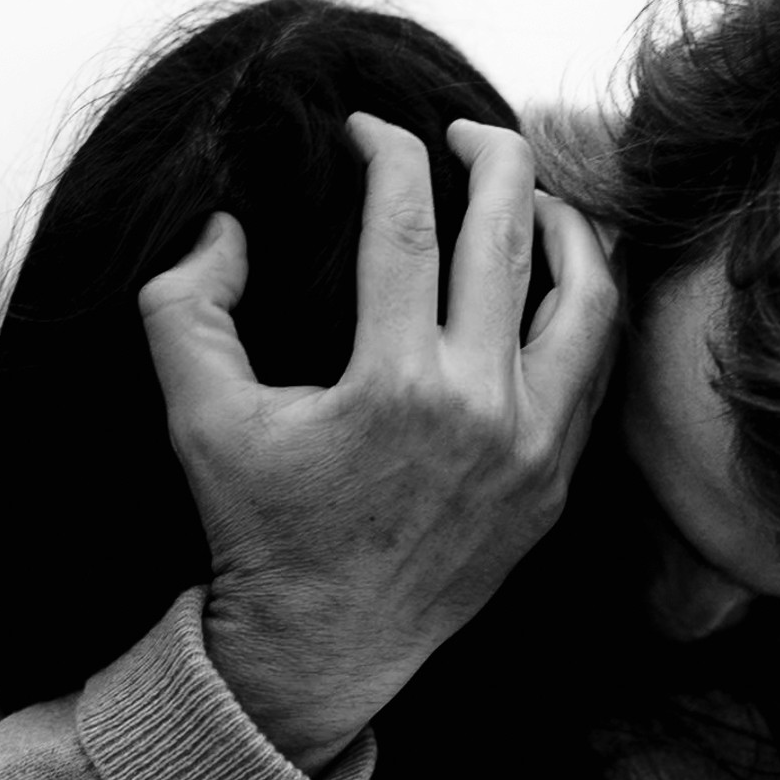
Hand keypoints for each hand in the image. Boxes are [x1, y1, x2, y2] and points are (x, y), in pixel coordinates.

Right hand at [137, 115, 618, 772]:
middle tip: (462, 131)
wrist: (324, 648)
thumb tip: (228, 224)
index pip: (408, 220)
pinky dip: (580, 306)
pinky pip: (593, 366)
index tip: (365, 131)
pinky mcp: (556, 478)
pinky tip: (549, 280)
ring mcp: (534, 445)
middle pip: (513, 231)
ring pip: (586, 295)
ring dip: (561, 225)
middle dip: (492, 153)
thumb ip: (186, 304)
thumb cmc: (261, 528)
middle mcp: (482, 407)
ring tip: (527, 197)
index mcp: (397, 382)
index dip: (386, 151)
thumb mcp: (198, 416)